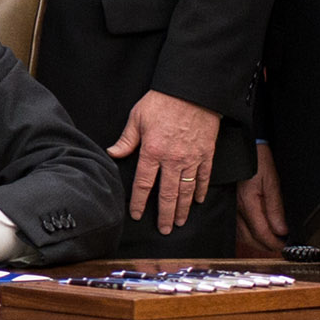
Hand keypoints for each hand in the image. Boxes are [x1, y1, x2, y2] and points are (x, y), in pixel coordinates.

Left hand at [108, 89, 223, 236]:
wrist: (193, 90)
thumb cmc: (163, 100)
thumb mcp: (138, 117)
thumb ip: (126, 139)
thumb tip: (112, 153)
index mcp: (152, 152)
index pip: (143, 184)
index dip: (139, 202)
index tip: (137, 214)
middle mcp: (172, 160)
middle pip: (167, 195)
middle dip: (164, 215)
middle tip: (163, 229)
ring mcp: (192, 158)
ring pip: (186, 190)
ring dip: (182, 209)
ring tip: (179, 222)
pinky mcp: (206, 153)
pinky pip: (203, 177)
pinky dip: (200, 190)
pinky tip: (198, 201)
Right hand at [236, 142, 286, 256]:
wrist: (242, 147)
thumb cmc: (257, 160)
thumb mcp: (272, 181)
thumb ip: (276, 208)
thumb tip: (281, 230)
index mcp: (248, 202)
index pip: (262, 233)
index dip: (274, 244)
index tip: (284, 248)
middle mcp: (236, 209)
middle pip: (250, 239)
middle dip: (266, 246)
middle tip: (280, 247)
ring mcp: (230, 209)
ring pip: (242, 236)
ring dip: (256, 242)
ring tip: (270, 242)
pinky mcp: (228, 207)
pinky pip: (236, 228)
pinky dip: (247, 235)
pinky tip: (255, 234)